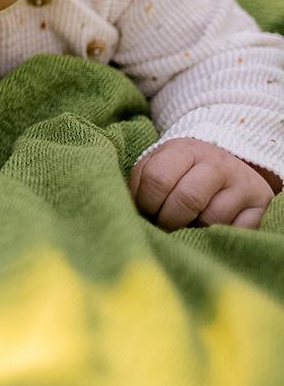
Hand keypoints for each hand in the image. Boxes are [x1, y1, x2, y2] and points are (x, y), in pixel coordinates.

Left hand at [129, 138, 274, 229]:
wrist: (228, 162)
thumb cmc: (183, 170)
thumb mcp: (159, 165)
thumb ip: (141, 183)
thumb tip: (125, 209)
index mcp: (183, 150)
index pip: (157, 178)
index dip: (146, 202)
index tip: (145, 212)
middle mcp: (215, 163)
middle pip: (185, 199)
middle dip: (168, 220)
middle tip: (163, 226)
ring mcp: (240, 183)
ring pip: (210, 218)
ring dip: (193, 229)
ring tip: (187, 224)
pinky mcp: (260, 204)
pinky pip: (235, 230)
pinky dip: (218, 236)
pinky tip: (210, 228)